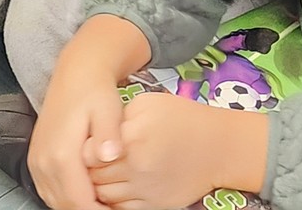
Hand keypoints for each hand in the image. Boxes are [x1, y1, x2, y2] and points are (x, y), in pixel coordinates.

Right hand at [29, 70, 124, 209]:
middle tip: (113, 208)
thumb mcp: (109, 109)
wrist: (76, 72)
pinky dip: (66, 198)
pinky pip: (48, 191)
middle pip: (66, 207)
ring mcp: (37, 161)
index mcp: (61, 154)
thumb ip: (109, 135)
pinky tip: (86, 192)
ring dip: (76, 206)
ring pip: (55, 202)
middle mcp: (43, 161)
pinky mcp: (36, 159)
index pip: (79, 204)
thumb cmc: (95, 90)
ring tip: (102, 203)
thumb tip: (110, 155)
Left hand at [87, 92, 269, 209]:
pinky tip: (116, 185)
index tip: (88, 140)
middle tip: (91, 157)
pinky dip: (113, 201)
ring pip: (104, 195)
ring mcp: (144, 190)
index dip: (85, 147)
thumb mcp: (148, 103)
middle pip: (94, 175)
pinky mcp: (153, 205)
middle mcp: (135, 167)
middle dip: (89, 168)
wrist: (216, 147)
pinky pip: (121, 209)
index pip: (89, 151)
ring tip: (103, 171)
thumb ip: (118, 118)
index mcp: (132, 137)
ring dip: (98, 185)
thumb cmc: (181, 119)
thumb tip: (96, 133)